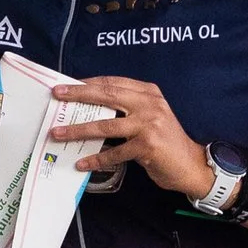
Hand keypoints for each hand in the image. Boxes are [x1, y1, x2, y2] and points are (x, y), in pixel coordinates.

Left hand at [48, 75, 210, 198]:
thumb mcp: (150, 117)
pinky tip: (82, 163)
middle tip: (57, 96)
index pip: (112, 82)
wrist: (191, 164)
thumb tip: (91, 107)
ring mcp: (149, 124)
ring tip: (58, 133)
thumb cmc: (165, 142)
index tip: (66, 85)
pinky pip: (114, 152)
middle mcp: (149, 104)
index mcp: (148, 92)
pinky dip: (96, 159)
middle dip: (78, 95)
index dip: (87, 83)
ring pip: (105, 124)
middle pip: (106, 95)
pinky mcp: (147, 146)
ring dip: (78, 130)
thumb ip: (128, 108)